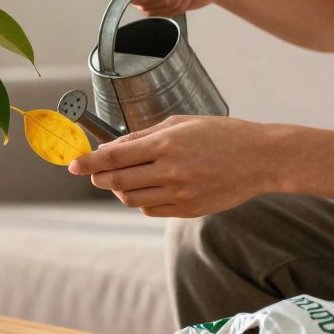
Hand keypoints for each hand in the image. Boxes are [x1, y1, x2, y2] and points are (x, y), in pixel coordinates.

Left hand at [67, 115, 280, 217]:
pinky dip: (140, 200)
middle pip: (116, 181)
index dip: (88, 162)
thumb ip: (143, 135)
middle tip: (92, 172)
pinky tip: (148, 187)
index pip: (114, 157)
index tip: (72, 166)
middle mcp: (170, 170)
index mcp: (166, 144)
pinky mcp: (189, 209)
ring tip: (125, 177)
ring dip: (119, 189)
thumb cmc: (220, 134)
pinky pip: (150, 209)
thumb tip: (111, 147)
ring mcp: (180, 193)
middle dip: (98, 177)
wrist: (261, 159)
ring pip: (130, 198)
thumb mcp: (180, 123)